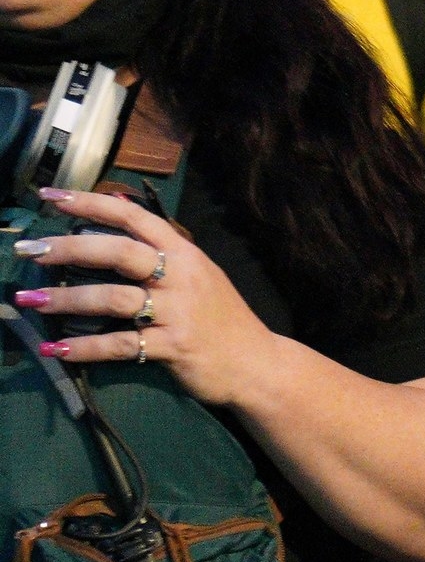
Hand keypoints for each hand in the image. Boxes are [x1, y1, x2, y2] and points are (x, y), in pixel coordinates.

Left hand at [14, 187, 275, 403]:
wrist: (258, 363)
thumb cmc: (221, 319)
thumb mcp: (199, 276)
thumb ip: (161, 253)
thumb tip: (116, 217)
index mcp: (185, 254)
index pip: (136, 217)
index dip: (93, 204)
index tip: (52, 197)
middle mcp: (181, 276)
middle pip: (120, 252)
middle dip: (69, 249)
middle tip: (30, 251)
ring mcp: (178, 312)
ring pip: (113, 298)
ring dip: (66, 299)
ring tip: (29, 300)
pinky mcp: (172, 347)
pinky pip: (120, 346)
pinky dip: (84, 348)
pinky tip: (56, 350)